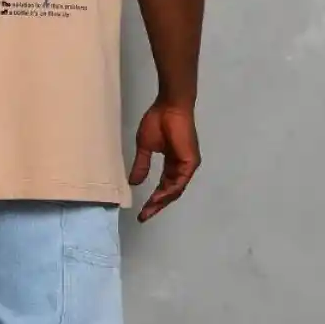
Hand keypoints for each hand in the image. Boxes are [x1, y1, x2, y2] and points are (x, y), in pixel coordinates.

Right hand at [129, 101, 200, 222]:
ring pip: (175, 190)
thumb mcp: (145, 147)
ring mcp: (187, 164)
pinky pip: (180, 182)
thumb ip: (141, 165)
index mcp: (172, 162)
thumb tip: (134, 182)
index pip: (164, 186)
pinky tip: (158, 198)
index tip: (141, 211)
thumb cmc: (158, 121)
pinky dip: (169, 192)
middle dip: (157, 205)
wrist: (170, 107)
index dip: (153, 199)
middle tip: (143, 216)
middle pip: (170, 192)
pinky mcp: (190, 162)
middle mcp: (181, 166)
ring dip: (162, 201)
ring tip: (148, 210)